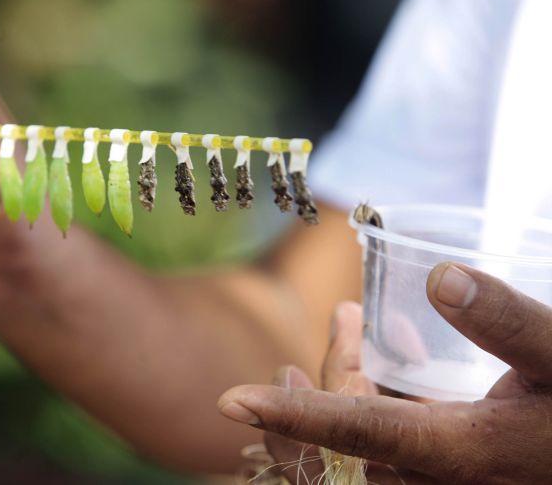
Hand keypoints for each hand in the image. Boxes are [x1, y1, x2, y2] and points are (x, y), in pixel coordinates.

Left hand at [219, 262, 551, 483]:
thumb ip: (511, 321)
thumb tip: (440, 277)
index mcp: (454, 453)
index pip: (353, 434)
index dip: (290, 417)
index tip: (230, 400)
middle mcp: (434, 477)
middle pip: (342, 438)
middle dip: (321, 378)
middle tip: (341, 317)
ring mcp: (437, 477)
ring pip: (358, 441)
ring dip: (343, 382)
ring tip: (351, 321)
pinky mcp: (446, 466)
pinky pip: (387, 441)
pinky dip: (374, 396)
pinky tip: (397, 346)